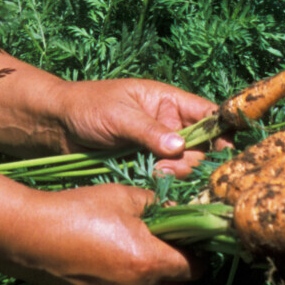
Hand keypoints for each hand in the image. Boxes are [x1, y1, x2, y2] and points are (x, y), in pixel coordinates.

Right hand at [22, 183, 202, 284]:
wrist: (30, 237)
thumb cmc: (77, 211)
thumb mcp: (122, 196)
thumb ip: (157, 205)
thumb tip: (177, 212)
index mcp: (150, 262)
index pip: (194, 268)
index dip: (196, 254)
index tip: (189, 243)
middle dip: (175, 270)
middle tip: (161, 248)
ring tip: (134, 261)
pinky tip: (112, 277)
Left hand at [54, 78, 221, 177]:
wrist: (57, 125)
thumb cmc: (87, 107)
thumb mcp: (118, 115)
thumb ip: (148, 131)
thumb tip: (179, 148)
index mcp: (167, 101)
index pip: (207, 113)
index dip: (222, 130)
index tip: (227, 150)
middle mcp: (169, 124)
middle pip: (201, 146)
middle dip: (193, 159)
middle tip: (170, 167)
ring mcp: (158, 147)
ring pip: (185, 165)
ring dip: (178, 172)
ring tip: (156, 173)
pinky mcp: (146, 166)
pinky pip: (166, 177)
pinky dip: (165, 183)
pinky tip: (155, 183)